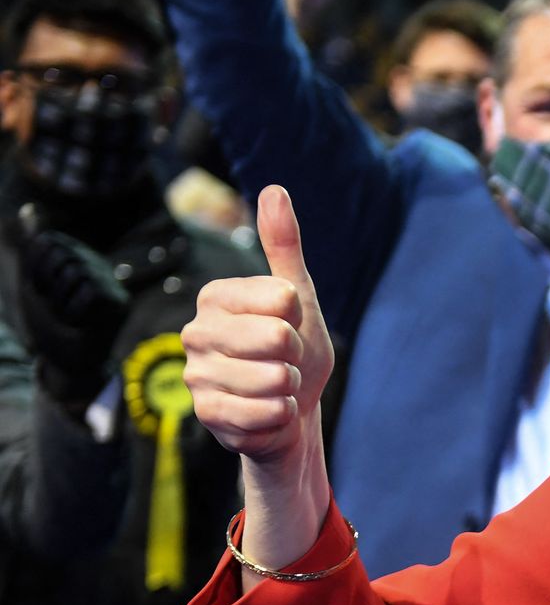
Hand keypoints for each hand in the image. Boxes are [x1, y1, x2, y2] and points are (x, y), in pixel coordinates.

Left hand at [15, 222, 128, 410]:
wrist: (65, 361)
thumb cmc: (49, 321)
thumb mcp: (35, 280)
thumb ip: (34, 246)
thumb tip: (29, 209)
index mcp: (76, 257)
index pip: (47, 244)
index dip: (34, 270)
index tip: (42, 291)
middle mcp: (96, 267)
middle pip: (61, 258)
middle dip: (47, 286)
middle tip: (55, 308)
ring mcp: (109, 285)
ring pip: (75, 275)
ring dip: (59, 303)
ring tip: (67, 317)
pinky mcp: (118, 306)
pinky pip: (89, 294)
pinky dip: (75, 314)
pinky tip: (80, 325)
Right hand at [183, 186, 332, 468]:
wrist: (289, 411)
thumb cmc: (293, 350)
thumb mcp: (297, 296)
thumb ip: (283, 246)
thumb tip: (274, 189)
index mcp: (216, 296)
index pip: (282, 299)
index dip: (298, 317)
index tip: (287, 324)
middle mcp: (196, 332)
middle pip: (278, 338)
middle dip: (296, 355)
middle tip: (284, 360)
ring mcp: (196, 375)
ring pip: (274, 378)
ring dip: (290, 387)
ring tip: (276, 385)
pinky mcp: (206, 415)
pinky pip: (266, 413)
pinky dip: (281, 415)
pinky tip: (269, 411)